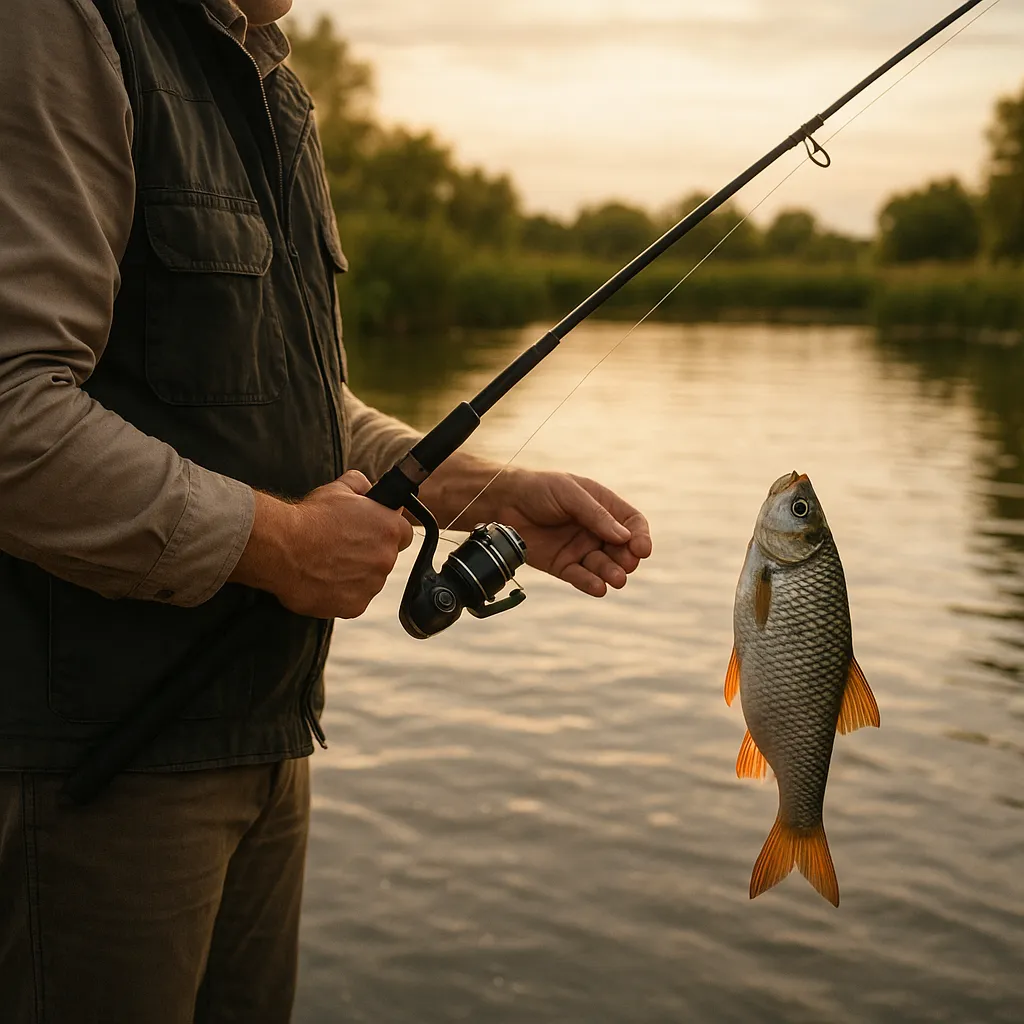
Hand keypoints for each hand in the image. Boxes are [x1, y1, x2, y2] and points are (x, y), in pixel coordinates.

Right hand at [231, 470, 413, 618]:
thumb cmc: (309, 518)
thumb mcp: (339, 489)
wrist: (282, 547)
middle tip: (342, 547)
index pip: (403, 533)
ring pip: (369, 580)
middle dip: (369, 553)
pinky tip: (323, 579)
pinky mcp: (354, 606)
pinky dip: (341, 593)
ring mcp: (371, 585)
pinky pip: (353, 599)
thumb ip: (362, 485)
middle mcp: (386, 558)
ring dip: (355, 574)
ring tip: (328, 563)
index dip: (386, 531)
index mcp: (389, 529)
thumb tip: (369, 488)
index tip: (371, 532)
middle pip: (385, 558)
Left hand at [494, 470, 651, 596]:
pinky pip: (581, 577)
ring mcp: (580, 549)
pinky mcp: (563, 565)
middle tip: (627, 564)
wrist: (503, 502)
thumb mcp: (569, 493)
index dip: (640, 536)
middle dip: (627, 558)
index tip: (642, 549)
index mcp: (603, 507)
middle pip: (622, 549)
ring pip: (604, 566)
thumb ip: (595, 515)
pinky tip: (599, 587)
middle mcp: (595, 530)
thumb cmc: (539, 489)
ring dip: (612, 573)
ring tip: (616, 579)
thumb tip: (624, 536)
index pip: (632, 524)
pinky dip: (591, 583)